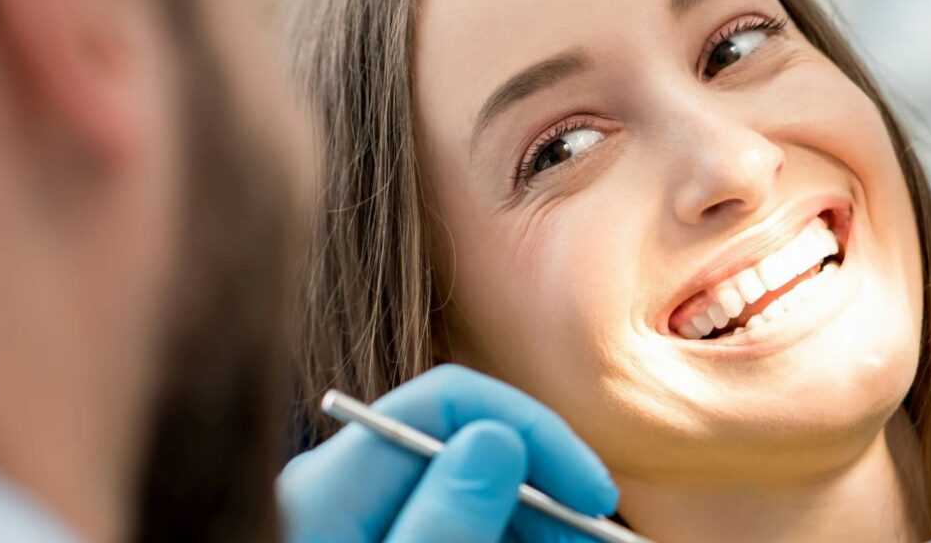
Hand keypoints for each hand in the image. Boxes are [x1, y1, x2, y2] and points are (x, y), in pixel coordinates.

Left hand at [277, 364, 618, 541]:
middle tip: (599, 536)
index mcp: (331, 484)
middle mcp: (344, 487)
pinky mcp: (377, 537)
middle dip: (546, 485)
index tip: (590, 491)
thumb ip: (443, 520)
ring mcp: (361, 517)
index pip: (447, 401)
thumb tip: (498, 435)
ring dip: (536, 518)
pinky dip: (507, 536)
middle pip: (467, 447)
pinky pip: (456, 521)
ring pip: (470, 490)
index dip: (531, 430)